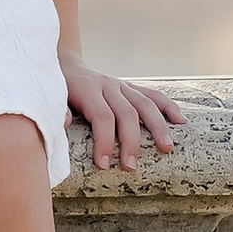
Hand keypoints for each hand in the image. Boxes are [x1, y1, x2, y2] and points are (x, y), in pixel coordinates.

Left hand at [61, 55, 183, 173]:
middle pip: (126, 113)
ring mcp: (121, 86)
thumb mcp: (52, 96)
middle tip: (131, 167)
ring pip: (145, 104)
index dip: (104, 141)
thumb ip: (57, 109)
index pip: (102, 117)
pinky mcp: (129, 88)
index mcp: (88, 89)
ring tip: (167, 147)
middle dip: (131, 142)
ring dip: (157, 126)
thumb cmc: (57, 88)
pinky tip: (181, 121)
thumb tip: (62, 123)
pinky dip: (168, 107)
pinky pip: (152, 95)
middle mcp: (108, 86)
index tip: (103, 165)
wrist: (66, 63)